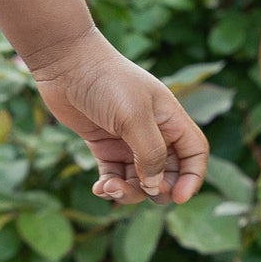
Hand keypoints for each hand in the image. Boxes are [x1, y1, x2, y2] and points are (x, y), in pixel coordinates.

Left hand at [28, 29, 208, 204]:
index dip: (192, 177)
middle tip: (141, 190)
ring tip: (108, 187)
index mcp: (170, 119)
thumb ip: (150, 153)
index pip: (194, 153)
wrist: (66, 64)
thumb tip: (155, 186)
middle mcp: (153, 131)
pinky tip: (99, 188)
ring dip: (128, 191)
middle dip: (157, 189)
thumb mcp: (134, 117)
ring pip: (140, 179)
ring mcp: (128, 140)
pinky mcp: (104, 145)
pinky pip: (115, 176)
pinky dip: (110, 186)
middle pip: (167, 172)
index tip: (179, 197)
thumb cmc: (106, 82)